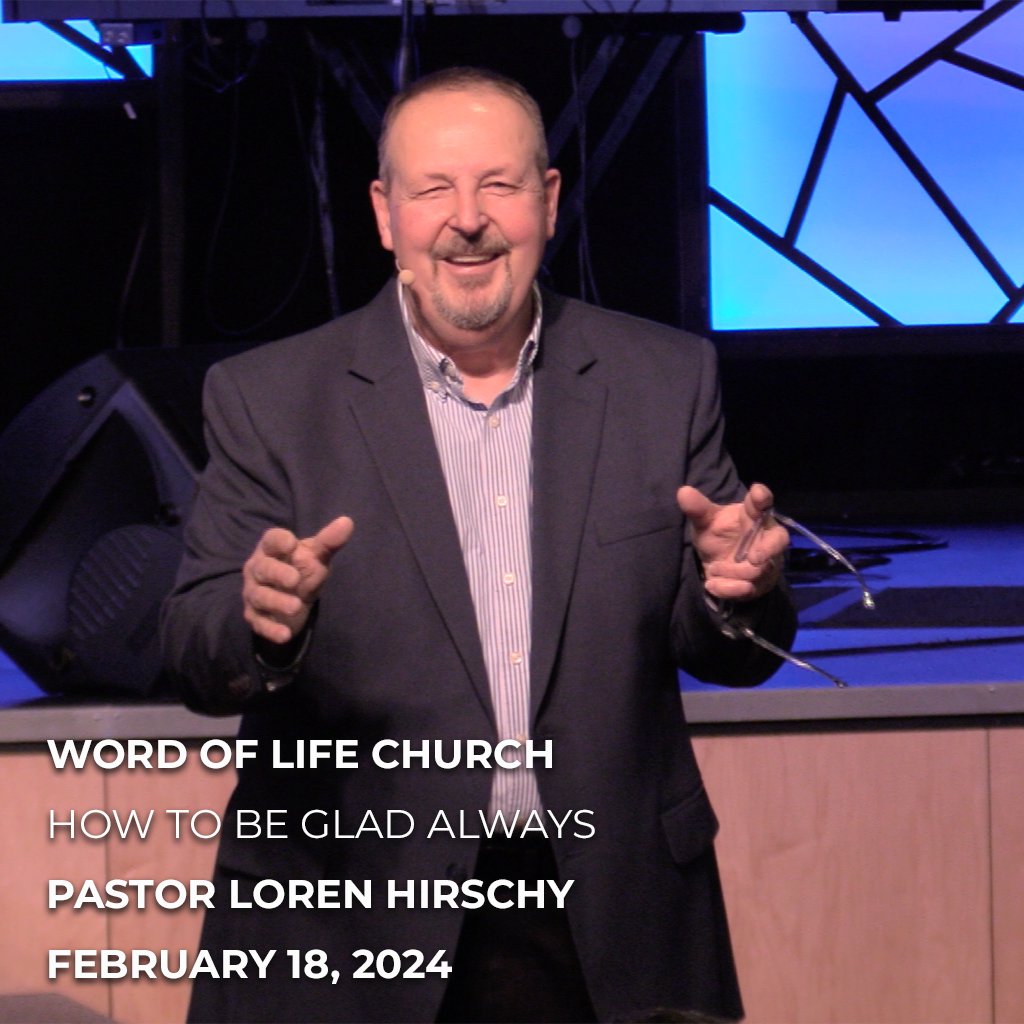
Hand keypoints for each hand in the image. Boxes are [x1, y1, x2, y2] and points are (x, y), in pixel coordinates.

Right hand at [242, 516, 353, 643]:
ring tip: (295, 607)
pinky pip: (260, 623)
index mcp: (271, 549)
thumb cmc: (302, 570)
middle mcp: (257, 569)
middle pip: (263, 568)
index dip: (278, 541)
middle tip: (295, 580)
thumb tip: (347, 522)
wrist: (292, 600)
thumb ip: (329, 541)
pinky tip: (284, 635)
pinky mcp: (255, 616)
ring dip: (276, 602)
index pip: (271, 540)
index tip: (291, 543)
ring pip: (260, 596)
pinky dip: (271, 629)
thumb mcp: (316, 556)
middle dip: (277, 573)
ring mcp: (254, 593)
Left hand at [676, 483, 787, 601]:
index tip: (758, 493)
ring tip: (714, 568)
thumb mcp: (705, 523)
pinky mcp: (759, 584)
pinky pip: (747, 589)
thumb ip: (698, 509)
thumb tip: (683, 491)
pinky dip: (728, 588)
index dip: (762, 497)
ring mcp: (767, 562)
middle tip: (753, 558)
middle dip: (767, 550)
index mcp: (753, 516)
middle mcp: (766, 537)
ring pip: (758, 570)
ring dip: (732, 571)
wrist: (718, 566)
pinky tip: (713, 584)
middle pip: (778, 540)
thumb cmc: (719, 537)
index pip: (762, 503)